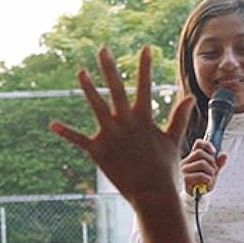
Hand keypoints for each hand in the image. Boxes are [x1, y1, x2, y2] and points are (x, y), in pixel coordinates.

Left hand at [50, 46, 192, 204]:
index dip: (145, 66)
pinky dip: (66, 132)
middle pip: (116, 89)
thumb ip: (179, 118)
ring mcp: (111, 136)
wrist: (152, 194)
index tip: (145, 48)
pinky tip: (53, 124)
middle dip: (109, 68)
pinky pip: (78, 139)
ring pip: (97, 106)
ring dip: (88, 88)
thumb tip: (190, 97)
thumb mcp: (173, 141)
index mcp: (144, 119)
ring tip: (81, 71)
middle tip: (103, 49)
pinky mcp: (98, 151)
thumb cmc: (165, 169)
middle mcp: (126, 123)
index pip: (145, 86)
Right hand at [181, 138, 227, 196]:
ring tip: (210, 178)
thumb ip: (218, 163)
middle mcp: (185, 162)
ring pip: (202, 163)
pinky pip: (201, 175)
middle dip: (211, 162)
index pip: (197, 144)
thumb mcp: (212, 171)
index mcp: (192, 158)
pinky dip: (208, 179)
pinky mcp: (185, 179)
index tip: (213, 152)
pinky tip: (207, 183)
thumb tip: (224, 155)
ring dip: (210, 172)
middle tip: (213, 171)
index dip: (207, 145)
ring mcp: (184, 170)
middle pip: (200, 153)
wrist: (196, 197)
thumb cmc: (202, 183)